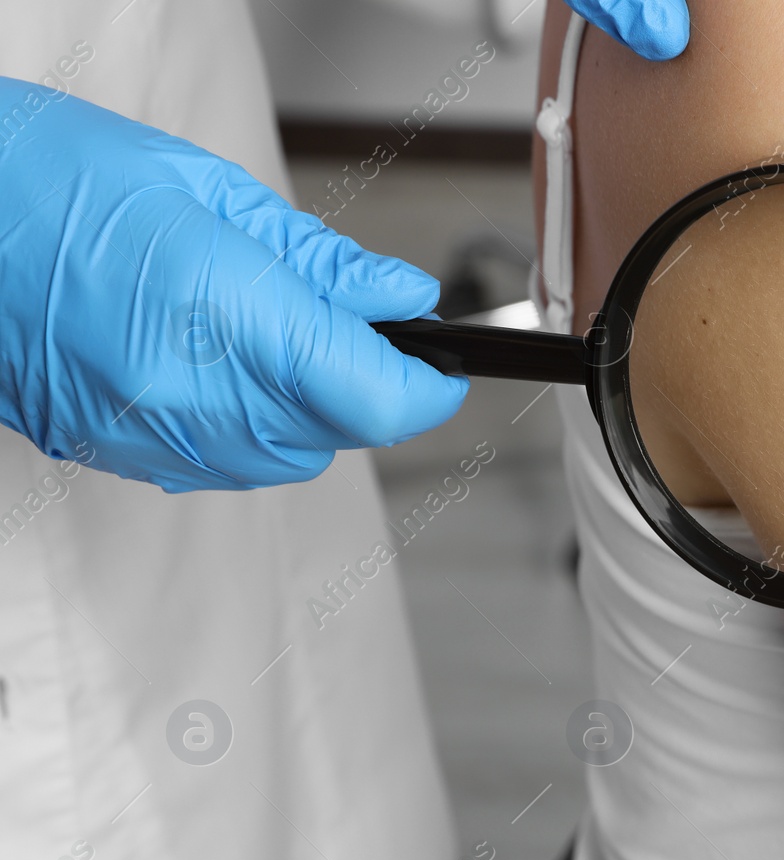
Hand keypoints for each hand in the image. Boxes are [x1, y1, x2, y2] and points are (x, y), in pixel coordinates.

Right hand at [0, 77, 468, 491]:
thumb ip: (320, 262)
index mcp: (225, 314)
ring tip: (270, 335)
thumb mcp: (209, 193)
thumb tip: (398, 296)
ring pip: (287, 458)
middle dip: (367, 389)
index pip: (376, 396)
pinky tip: (218, 365)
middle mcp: (192, 393)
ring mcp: (151, 433)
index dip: (427, 386)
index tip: (442, 365)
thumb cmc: (48, 179)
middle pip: (340, 433)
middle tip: (352, 330)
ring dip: (309, 410)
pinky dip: (248, 425)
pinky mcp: (118, 452)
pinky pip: (224, 463)